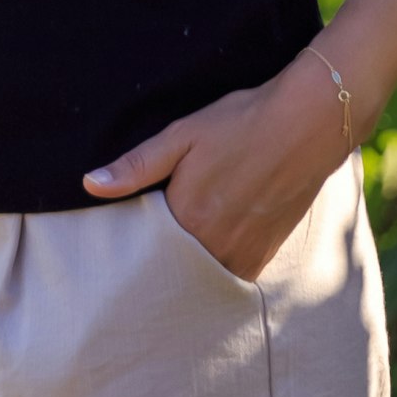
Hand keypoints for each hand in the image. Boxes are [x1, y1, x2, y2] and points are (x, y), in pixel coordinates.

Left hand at [82, 68, 355, 279]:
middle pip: (173, 262)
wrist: (307, 126)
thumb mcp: (182, 136)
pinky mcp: (265, 255)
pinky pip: (231, 272)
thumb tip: (89, 184)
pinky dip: (219, 262)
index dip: (135, 235)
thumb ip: (136, 166)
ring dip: (191, 259)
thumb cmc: (240, 124)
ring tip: (188, 233)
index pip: (144, 244)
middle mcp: (215, 245)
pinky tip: (216, 238)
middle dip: (160, 254)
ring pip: (202, 270)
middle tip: (156, 233)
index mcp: (187, 217)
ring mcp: (244, 254)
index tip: (129, 228)